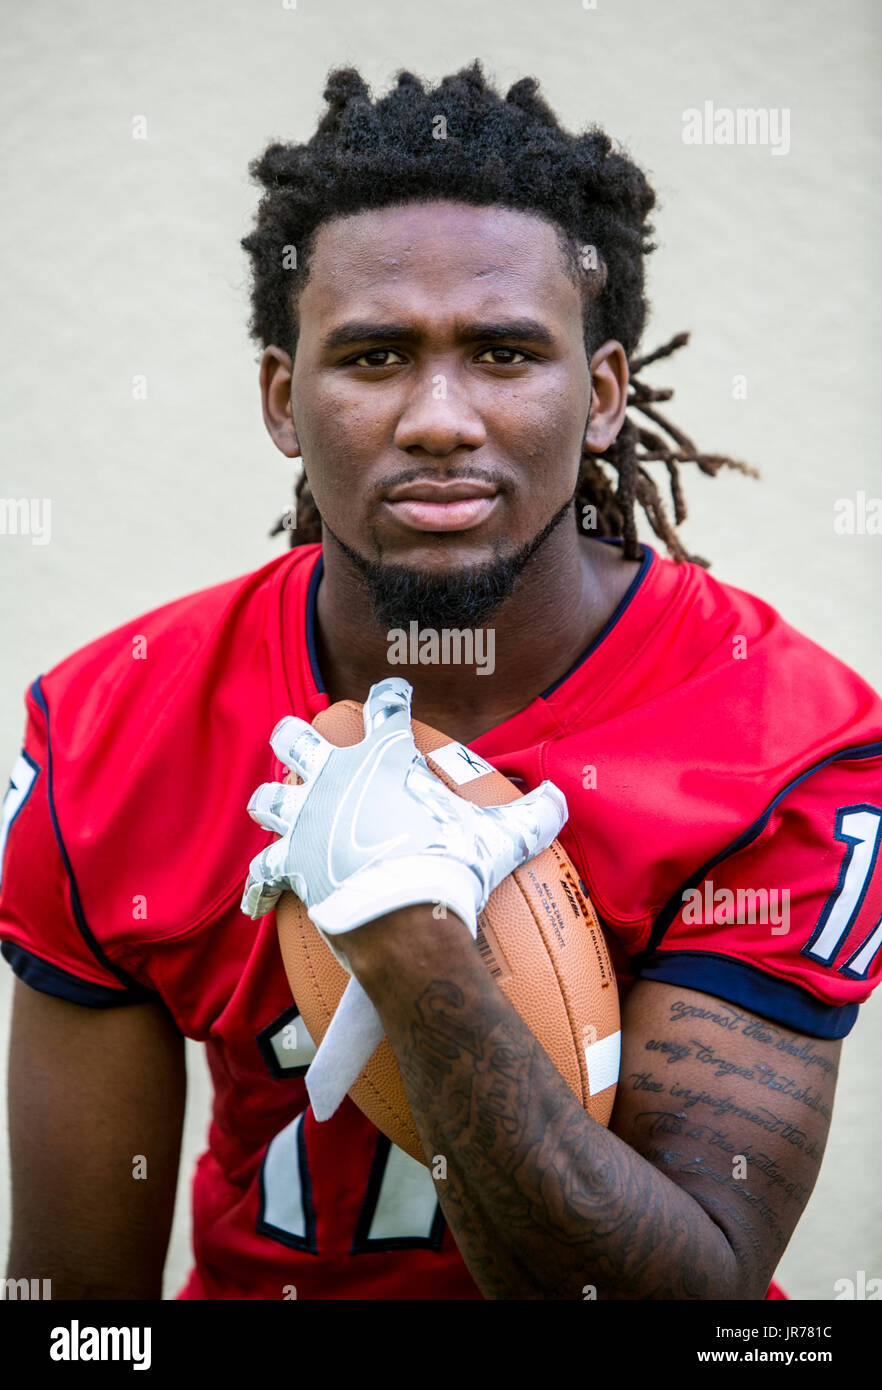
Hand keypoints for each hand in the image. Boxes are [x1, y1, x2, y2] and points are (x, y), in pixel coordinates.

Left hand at [241, 677, 566, 949]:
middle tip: (302, 738)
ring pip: (267, 798)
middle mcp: (334, 777)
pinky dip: (260, 889)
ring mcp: (305, 819)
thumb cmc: (455, 865)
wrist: (407, 915)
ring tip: (272, 805)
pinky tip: (256, 903)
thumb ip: (534, 813)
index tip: (392, 691)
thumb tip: (561, 801)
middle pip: (297, 738)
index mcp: (383, 756)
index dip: (390, 695)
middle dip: (296, 736)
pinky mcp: (289, 864)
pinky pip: (263, 875)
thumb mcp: (507, 835)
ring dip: (270, 802)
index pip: (385, 707)